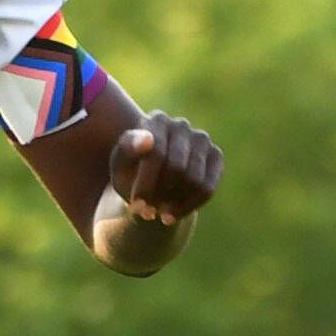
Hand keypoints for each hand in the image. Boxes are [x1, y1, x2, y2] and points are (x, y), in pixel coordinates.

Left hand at [103, 114, 219, 229]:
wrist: (148, 178)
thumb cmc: (129, 170)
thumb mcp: (120, 164)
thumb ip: (127, 150)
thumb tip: (147, 139)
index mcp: (156, 121)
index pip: (156, 155)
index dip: (146, 184)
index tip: (136, 206)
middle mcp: (181, 125)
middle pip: (177, 168)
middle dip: (160, 194)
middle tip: (147, 212)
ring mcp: (202, 139)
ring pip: (195, 180)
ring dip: (175, 203)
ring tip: (158, 213)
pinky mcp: (216, 155)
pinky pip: (207, 188)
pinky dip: (189, 206)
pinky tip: (173, 215)